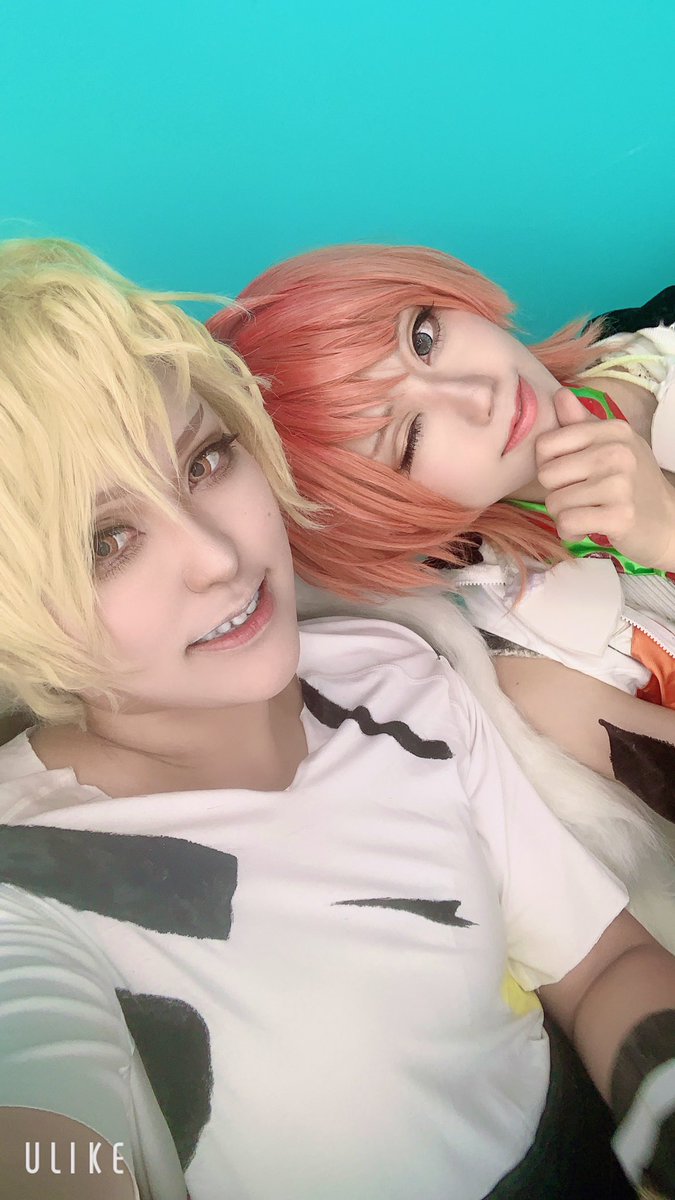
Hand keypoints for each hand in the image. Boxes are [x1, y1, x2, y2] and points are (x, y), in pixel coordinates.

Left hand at [535, 388, 674, 570]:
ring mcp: (620, 484)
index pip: (546, 444)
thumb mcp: (612, 446)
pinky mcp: (619, 516)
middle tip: (581, 497)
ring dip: (564, 515)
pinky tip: (588, 528)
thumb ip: (581, 423)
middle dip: (556, 493)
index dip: (549, 465)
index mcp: (612, 430)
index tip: (570, 475)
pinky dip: (571, 532)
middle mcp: (616, 452)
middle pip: (546, 475)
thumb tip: (560, 394)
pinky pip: (567, 523)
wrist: (668, 522)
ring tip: (587, 513)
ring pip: (554, 503)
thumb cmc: (632, 483)